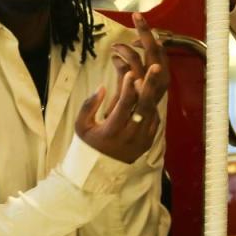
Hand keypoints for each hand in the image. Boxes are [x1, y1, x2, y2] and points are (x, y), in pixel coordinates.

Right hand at [75, 13, 166, 163]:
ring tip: (154, 73)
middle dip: (150, 85)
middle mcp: (129, 136)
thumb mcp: (81, 125)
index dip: (127, 89)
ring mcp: (142, 140)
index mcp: (111, 131)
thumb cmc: (89, 142)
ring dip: (153, 93)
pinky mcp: (149, 141)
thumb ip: (89, 106)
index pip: (123, 107)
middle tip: (155, 66)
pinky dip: (153, 104)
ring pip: (151, 112)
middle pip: (143, 107)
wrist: (101, 168)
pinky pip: (154, 119)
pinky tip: (150, 92)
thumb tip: (101, 87)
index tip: (130, 72)